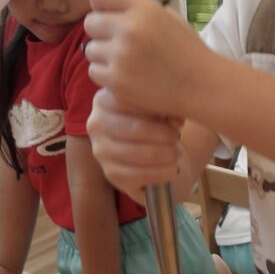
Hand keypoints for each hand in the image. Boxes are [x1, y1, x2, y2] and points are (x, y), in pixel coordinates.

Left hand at [85, 0, 211, 117]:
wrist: (202, 86)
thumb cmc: (186, 51)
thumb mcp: (167, 17)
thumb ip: (136, 9)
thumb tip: (106, 9)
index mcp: (144, 9)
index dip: (102, 5)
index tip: (112, 16)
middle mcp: (130, 29)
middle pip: (90, 22)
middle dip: (102, 33)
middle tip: (121, 44)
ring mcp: (122, 57)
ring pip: (90, 50)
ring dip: (104, 56)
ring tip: (127, 62)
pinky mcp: (117, 81)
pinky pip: (95, 72)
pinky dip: (107, 76)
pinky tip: (127, 77)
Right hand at [87, 88, 182, 203]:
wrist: (154, 153)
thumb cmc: (156, 122)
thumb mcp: (161, 108)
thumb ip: (165, 106)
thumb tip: (175, 120)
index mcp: (105, 99)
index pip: (130, 100)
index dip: (159, 109)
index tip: (177, 118)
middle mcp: (97, 123)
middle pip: (136, 128)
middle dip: (164, 135)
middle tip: (177, 137)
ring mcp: (100, 150)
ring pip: (138, 153)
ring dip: (165, 155)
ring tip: (176, 153)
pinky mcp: (110, 173)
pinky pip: (138, 174)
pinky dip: (160, 172)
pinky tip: (171, 169)